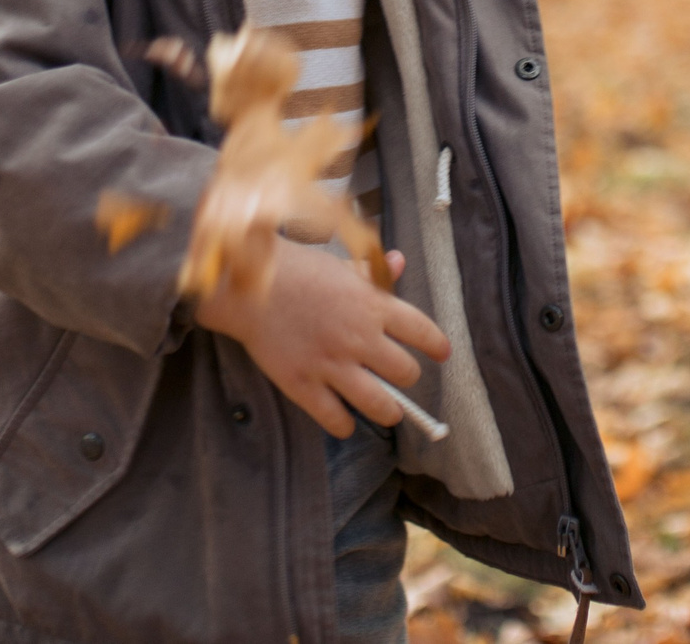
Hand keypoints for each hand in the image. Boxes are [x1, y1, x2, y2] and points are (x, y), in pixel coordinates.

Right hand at [193, 242, 449, 436]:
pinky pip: (336, 420)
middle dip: (406, 378)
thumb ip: (373, 272)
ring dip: (389, 412)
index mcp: (372, 305)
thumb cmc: (295, 269)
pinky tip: (343, 420)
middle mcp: (359, 338)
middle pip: (406, 374)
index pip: (423, 332)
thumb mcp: (340, 264)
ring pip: (380, 406)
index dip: (437, 346)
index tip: (441, 354)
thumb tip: (400, 263)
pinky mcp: (303, 385)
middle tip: (398, 378)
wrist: (247, 284)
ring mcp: (332, 365)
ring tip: (387, 411)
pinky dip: (344, 426)